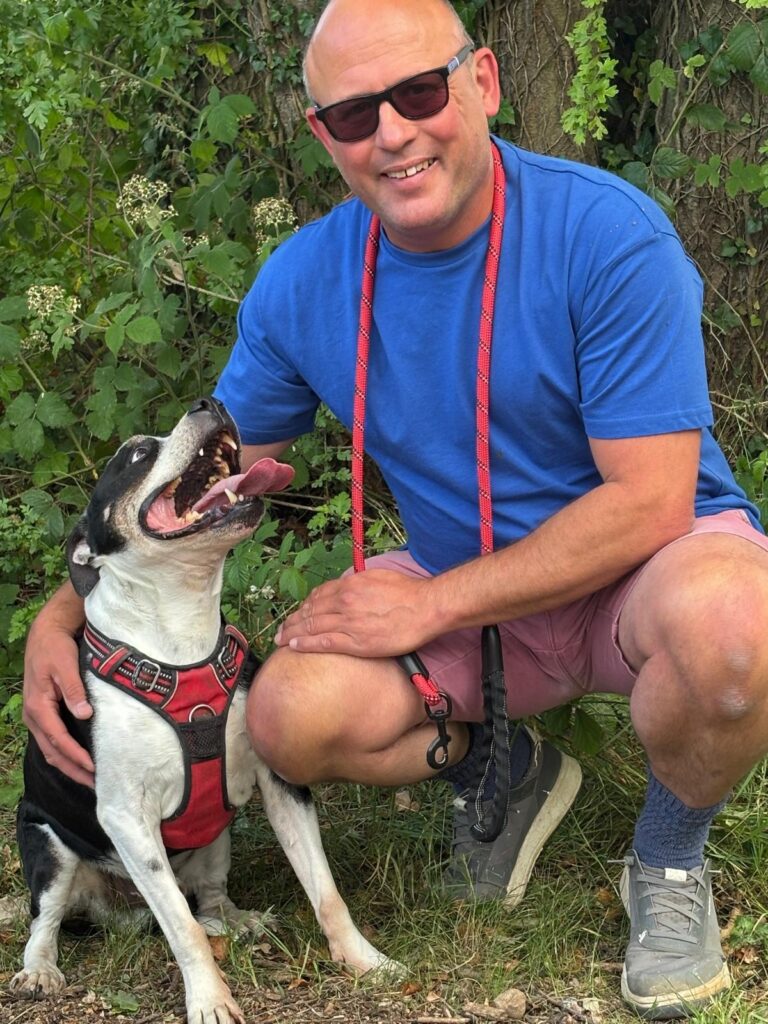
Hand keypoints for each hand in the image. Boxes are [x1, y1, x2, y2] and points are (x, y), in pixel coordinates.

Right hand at [23, 622, 94, 786]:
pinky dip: (65, 755)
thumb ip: (74, 690)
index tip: (95, 769)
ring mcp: (37, 718)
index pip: (59, 740)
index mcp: (38, 707)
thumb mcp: (65, 665)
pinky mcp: (44, 715)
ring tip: (91, 779)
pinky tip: (80, 762)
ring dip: (70, 767)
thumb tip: (84, 715)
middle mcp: (34, 717)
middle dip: (74, 771)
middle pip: (54, 753)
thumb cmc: (56, 648)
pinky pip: (53, 742)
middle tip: (96, 785)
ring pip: (52, 751)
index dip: (77, 757)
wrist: (46, 635)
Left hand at [275, 569, 437, 657]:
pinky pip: (323, 641)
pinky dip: (305, 643)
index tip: (297, 613)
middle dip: (291, 620)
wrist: (426, 607)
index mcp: (350, 585)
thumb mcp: (379, 577)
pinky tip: (294, 646)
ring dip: (292, 632)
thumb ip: (359, 582)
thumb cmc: (409, 592)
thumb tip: (351, 584)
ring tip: (281, 639)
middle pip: (310, 611)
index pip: (318, 595)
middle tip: (280, 629)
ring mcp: (348, 621)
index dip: (304, 605)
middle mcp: (344, 601)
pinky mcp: (356, 641)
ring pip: (311, 626)